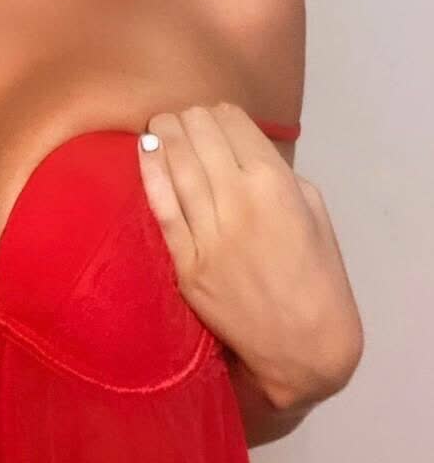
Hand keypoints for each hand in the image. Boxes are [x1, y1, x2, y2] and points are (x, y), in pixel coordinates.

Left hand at [137, 102, 363, 409]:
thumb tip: (239, 151)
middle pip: (200, 136)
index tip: (214, 119)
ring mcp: (209, 233)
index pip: (234, 124)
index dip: (221, 115)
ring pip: (177, 164)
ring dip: (165, 135)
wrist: (303, 348)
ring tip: (159, 122)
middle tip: (182, 119)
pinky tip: (145, 149)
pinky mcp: (186, 262)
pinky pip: (161, 206)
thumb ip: (279, 174)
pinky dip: (150, 171)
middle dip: (189, 120)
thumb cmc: (318, 278)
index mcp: (276, 184)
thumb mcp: (314, 212)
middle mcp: (239, 200)